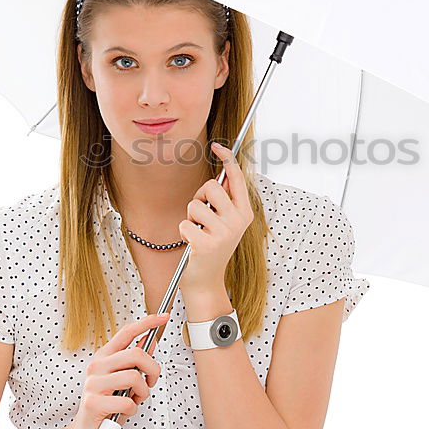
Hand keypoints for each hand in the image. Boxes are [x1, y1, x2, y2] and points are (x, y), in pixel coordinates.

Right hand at [69, 312, 166, 428]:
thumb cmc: (107, 405)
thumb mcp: (123, 380)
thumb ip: (134, 362)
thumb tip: (150, 341)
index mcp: (104, 357)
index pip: (126, 332)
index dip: (147, 322)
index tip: (163, 316)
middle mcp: (97, 366)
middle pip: (136, 354)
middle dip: (153, 370)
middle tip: (150, 382)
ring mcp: (93, 384)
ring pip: (134, 377)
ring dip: (142, 393)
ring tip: (134, 399)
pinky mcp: (93, 403)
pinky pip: (127, 402)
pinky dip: (132, 409)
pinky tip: (124, 411)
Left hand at [177, 142, 253, 295]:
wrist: (206, 282)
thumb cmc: (212, 247)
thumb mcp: (226, 223)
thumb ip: (226, 201)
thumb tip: (224, 171)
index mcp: (245, 213)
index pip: (237, 178)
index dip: (227, 159)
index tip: (217, 146)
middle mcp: (238, 221)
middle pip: (211, 187)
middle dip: (200, 198)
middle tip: (201, 217)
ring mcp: (224, 233)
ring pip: (195, 205)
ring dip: (190, 217)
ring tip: (197, 232)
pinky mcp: (207, 244)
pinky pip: (185, 222)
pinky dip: (183, 232)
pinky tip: (191, 244)